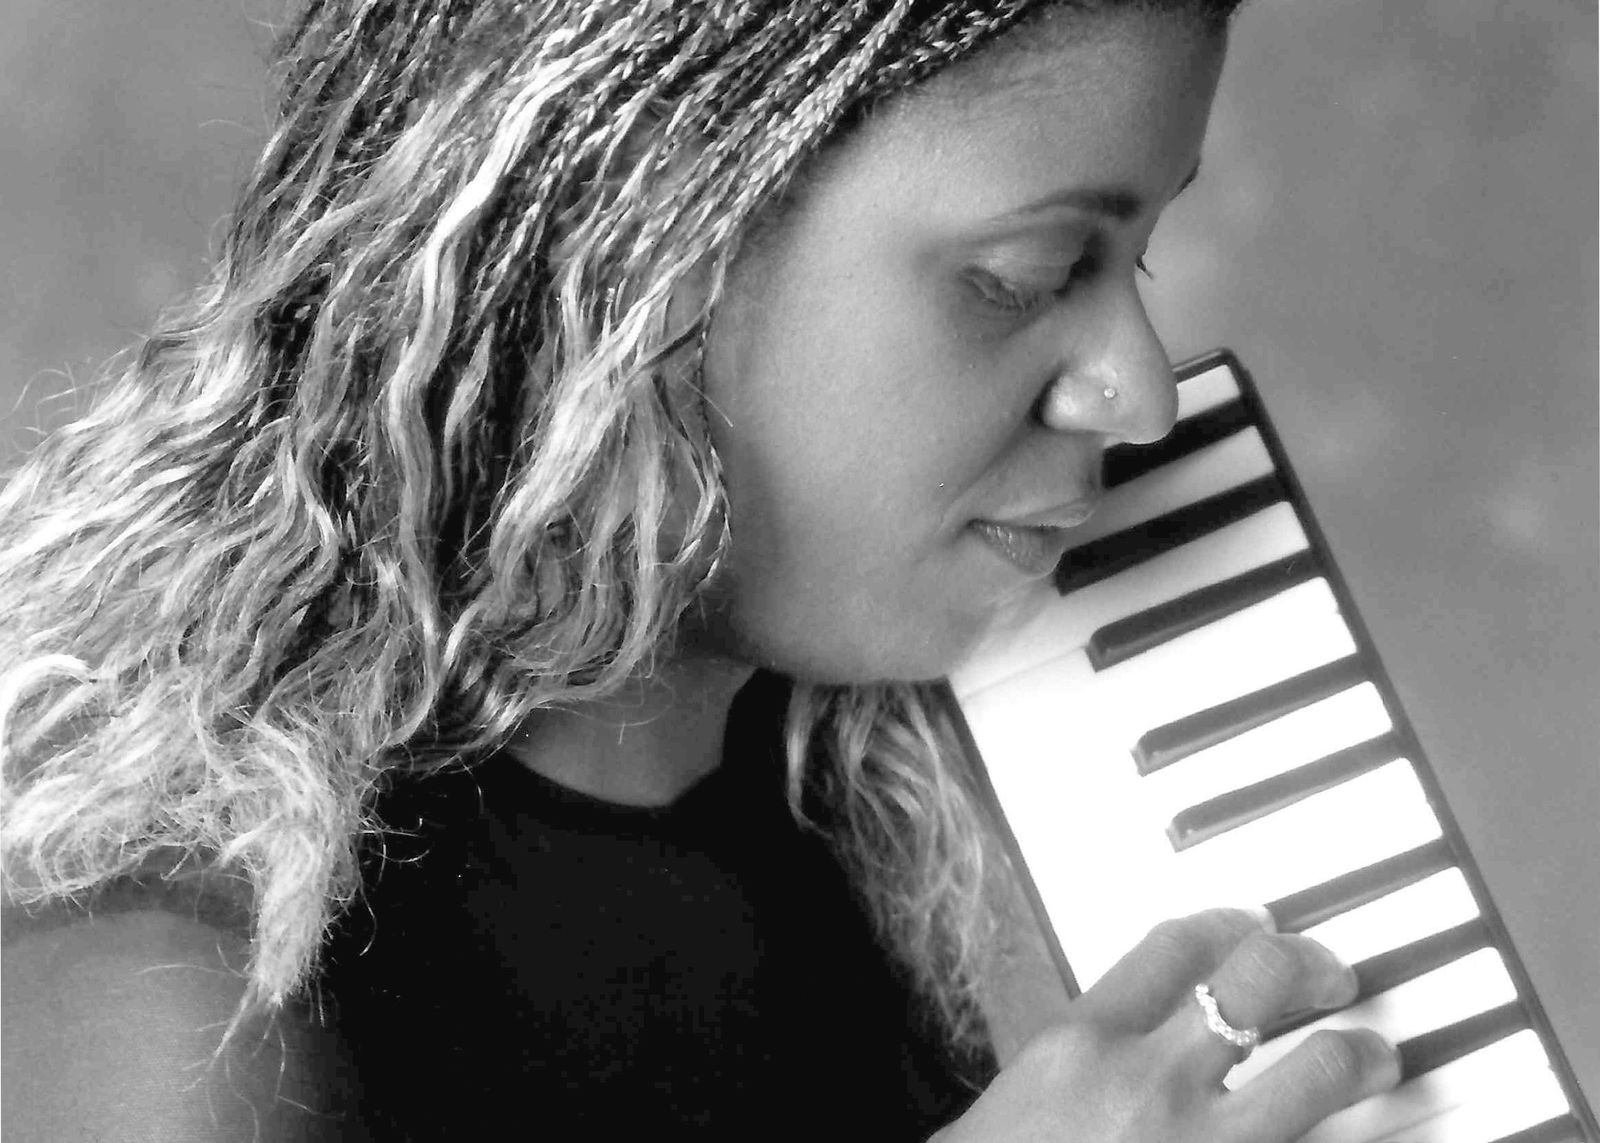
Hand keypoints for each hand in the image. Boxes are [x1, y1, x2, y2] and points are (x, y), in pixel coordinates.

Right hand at [937, 908, 1400, 1142]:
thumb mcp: (1014, 1101)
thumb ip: (1072, 1065)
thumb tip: (1116, 1046)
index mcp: (1081, 1046)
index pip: (1174, 946)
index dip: (1227, 922)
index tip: (1251, 926)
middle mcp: (1148, 1084)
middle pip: (1259, 980)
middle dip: (1309, 966)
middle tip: (1332, 976)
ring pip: (1318, 1071)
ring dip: (1357, 1056)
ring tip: (1373, 1055)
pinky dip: (1343, 1140)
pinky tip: (1356, 1136)